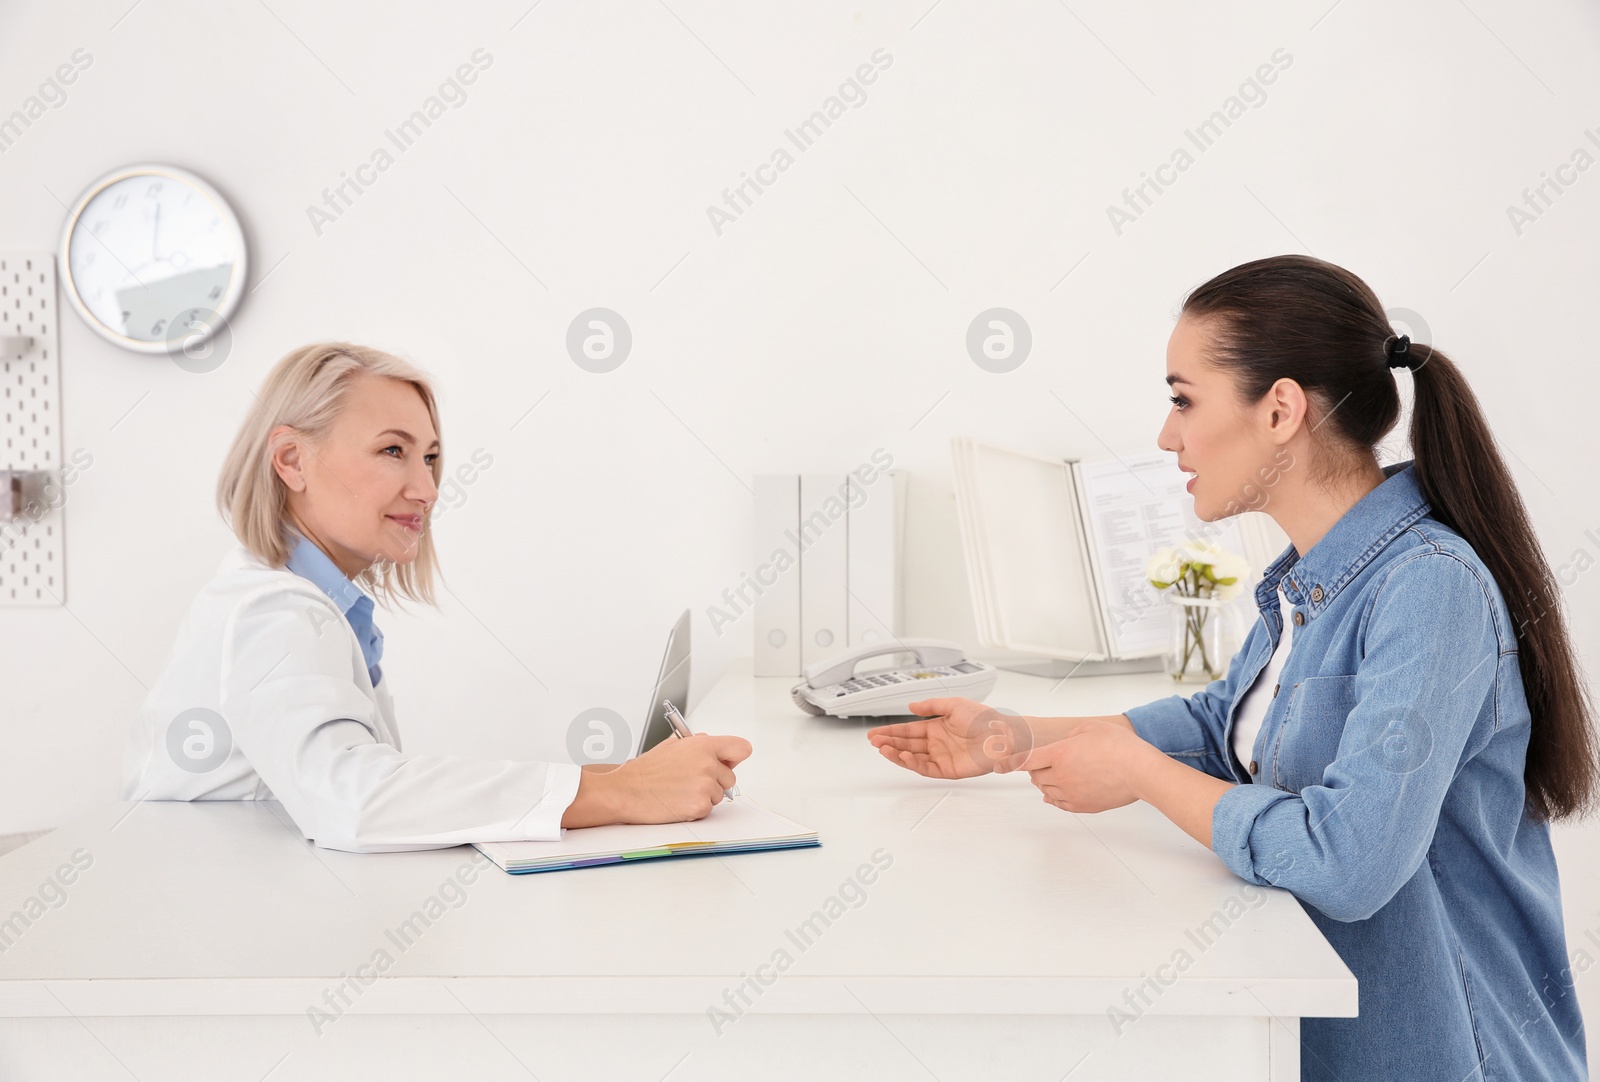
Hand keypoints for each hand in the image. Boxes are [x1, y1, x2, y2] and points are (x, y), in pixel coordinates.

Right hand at [567, 734, 749, 826]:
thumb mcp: (673, 745)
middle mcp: (708, 764)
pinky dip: (695, 808)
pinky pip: (708, 809)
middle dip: (715, 781)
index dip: (734, 757)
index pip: (741, 748)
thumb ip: (698, 744)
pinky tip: (678, 801)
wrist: (627, 790)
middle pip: (730, 777)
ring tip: (680, 791)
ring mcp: (705, 786)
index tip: (728, 761)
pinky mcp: (700, 806)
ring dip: (704, 795)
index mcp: (703, 745)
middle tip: (690, 781)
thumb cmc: (646, 770)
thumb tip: (715, 748)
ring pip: (719, 795)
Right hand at [866, 697, 1035, 778]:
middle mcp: (937, 743)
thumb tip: (911, 706)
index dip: (891, 732)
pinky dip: (913, 764)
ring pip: (913, 758)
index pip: (908, 731)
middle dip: (889, 743)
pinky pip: (926, 768)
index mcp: (937, 728)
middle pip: (907, 745)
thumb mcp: (954, 704)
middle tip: (873, 742)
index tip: (875, 733)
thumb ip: (931, 706)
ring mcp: (942, 757)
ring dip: (896, 754)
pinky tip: (904, 756)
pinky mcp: (949, 770)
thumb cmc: (984, 718)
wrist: (1002, 735)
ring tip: (883, 749)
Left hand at [996, 718, 1153, 812]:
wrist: (1141, 772)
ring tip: (1059, 773)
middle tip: (1047, 762)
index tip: (998, 767)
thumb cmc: (1121, 747)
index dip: (1009, 763)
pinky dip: (1055, 797)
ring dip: (1047, 782)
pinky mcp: (1083, 805)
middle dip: (1037, 769)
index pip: (1025, 760)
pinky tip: (1057, 793)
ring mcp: (1072, 793)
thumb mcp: (1090, 727)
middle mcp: (1062, 776)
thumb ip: (1070, 735)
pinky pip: (1060, 803)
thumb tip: (1063, 744)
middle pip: (1036, 776)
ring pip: (1046, 790)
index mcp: (1060, 754)